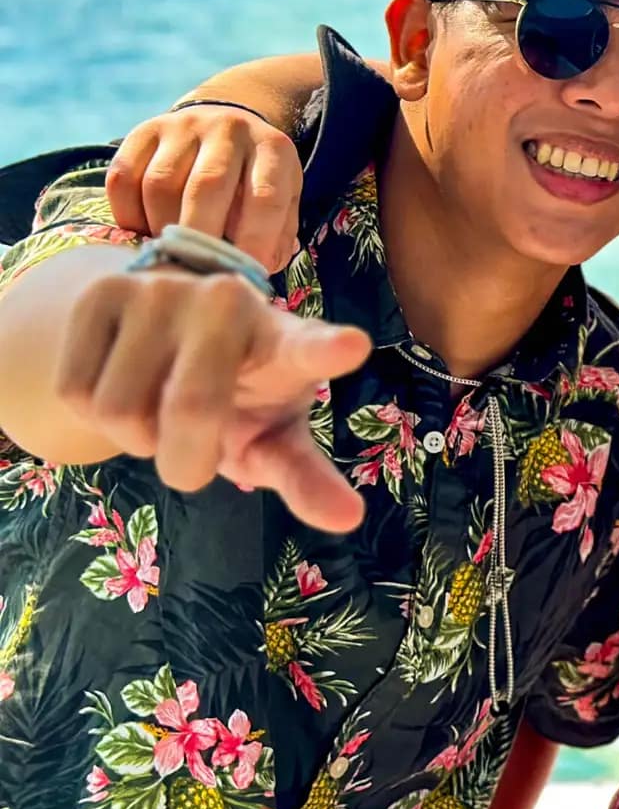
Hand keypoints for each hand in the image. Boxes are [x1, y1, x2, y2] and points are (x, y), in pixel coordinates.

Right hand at [56, 268, 370, 530]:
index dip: (327, 350)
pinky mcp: (103, 289)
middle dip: (184, 461)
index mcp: (285, 342)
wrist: (169, 336)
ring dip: (133, 437)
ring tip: (159, 408)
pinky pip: (75, 389)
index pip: (308, 348)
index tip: (352, 347)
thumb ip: (305, 477)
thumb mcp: (271, 437)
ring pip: (118, 407)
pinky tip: (121, 384)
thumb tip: (350, 519)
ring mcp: (163, 288)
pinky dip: (91, 417)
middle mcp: (230, 301)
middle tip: (193, 452)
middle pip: (191, 410)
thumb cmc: (239, 396)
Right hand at [107, 107, 301, 271]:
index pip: (267, 196)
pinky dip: (128, 212)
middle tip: (195, 267)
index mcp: (272, 149)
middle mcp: (228, 129)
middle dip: (200, 235)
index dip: (255, 240)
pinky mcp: (143, 132)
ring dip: (160, 226)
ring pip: (160, 183)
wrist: (221, 123)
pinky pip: (123, 177)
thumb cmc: (253, 176)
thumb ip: (276, 234)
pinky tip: (141, 229)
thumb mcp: (283, 197)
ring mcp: (183, 127)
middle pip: (207, 185)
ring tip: (170, 248)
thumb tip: (256, 269)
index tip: (243, 270)